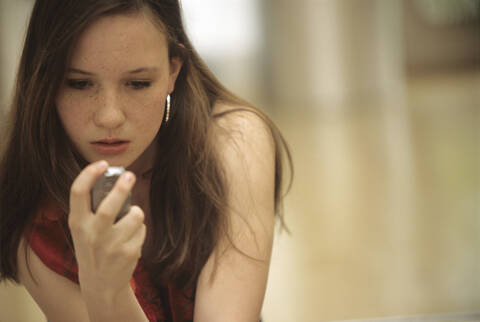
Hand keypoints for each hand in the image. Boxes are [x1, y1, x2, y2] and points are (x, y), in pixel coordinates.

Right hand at [68, 161, 145, 299]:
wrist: (101, 285)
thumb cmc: (94, 248)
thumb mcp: (84, 230)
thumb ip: (93, 209)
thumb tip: (117, 180)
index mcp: (77, 223)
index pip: (78, 192)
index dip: (89, 174)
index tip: (102, 164)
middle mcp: (92, 234)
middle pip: (110, 205)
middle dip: (122, 187)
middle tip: (130, 175)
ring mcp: (111, 245)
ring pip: (135, 215)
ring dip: (137, 214)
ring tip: (130, 222)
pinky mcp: (128, 253)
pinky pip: (142, 230)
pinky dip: (140, 231)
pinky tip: (131, 241)